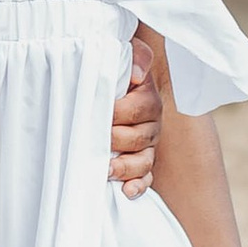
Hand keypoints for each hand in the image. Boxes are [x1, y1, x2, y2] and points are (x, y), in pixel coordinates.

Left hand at [109, 33, 161, 195]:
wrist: (114, 86)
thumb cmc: (115, 71)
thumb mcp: (124, 54)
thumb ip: (136, 56)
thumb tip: (137, 75)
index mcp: (147, 99)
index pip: (137, 109)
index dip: (117, 112)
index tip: (98, 112)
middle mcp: (151, 123)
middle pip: (140, 138)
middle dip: (118, 141)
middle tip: (96, 141)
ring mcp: (147, 145)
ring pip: (144, 161)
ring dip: (126, 168)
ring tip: (107, 170)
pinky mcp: (141, 162)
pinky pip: (146, 177)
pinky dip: (137, 185)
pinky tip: (126, 191)